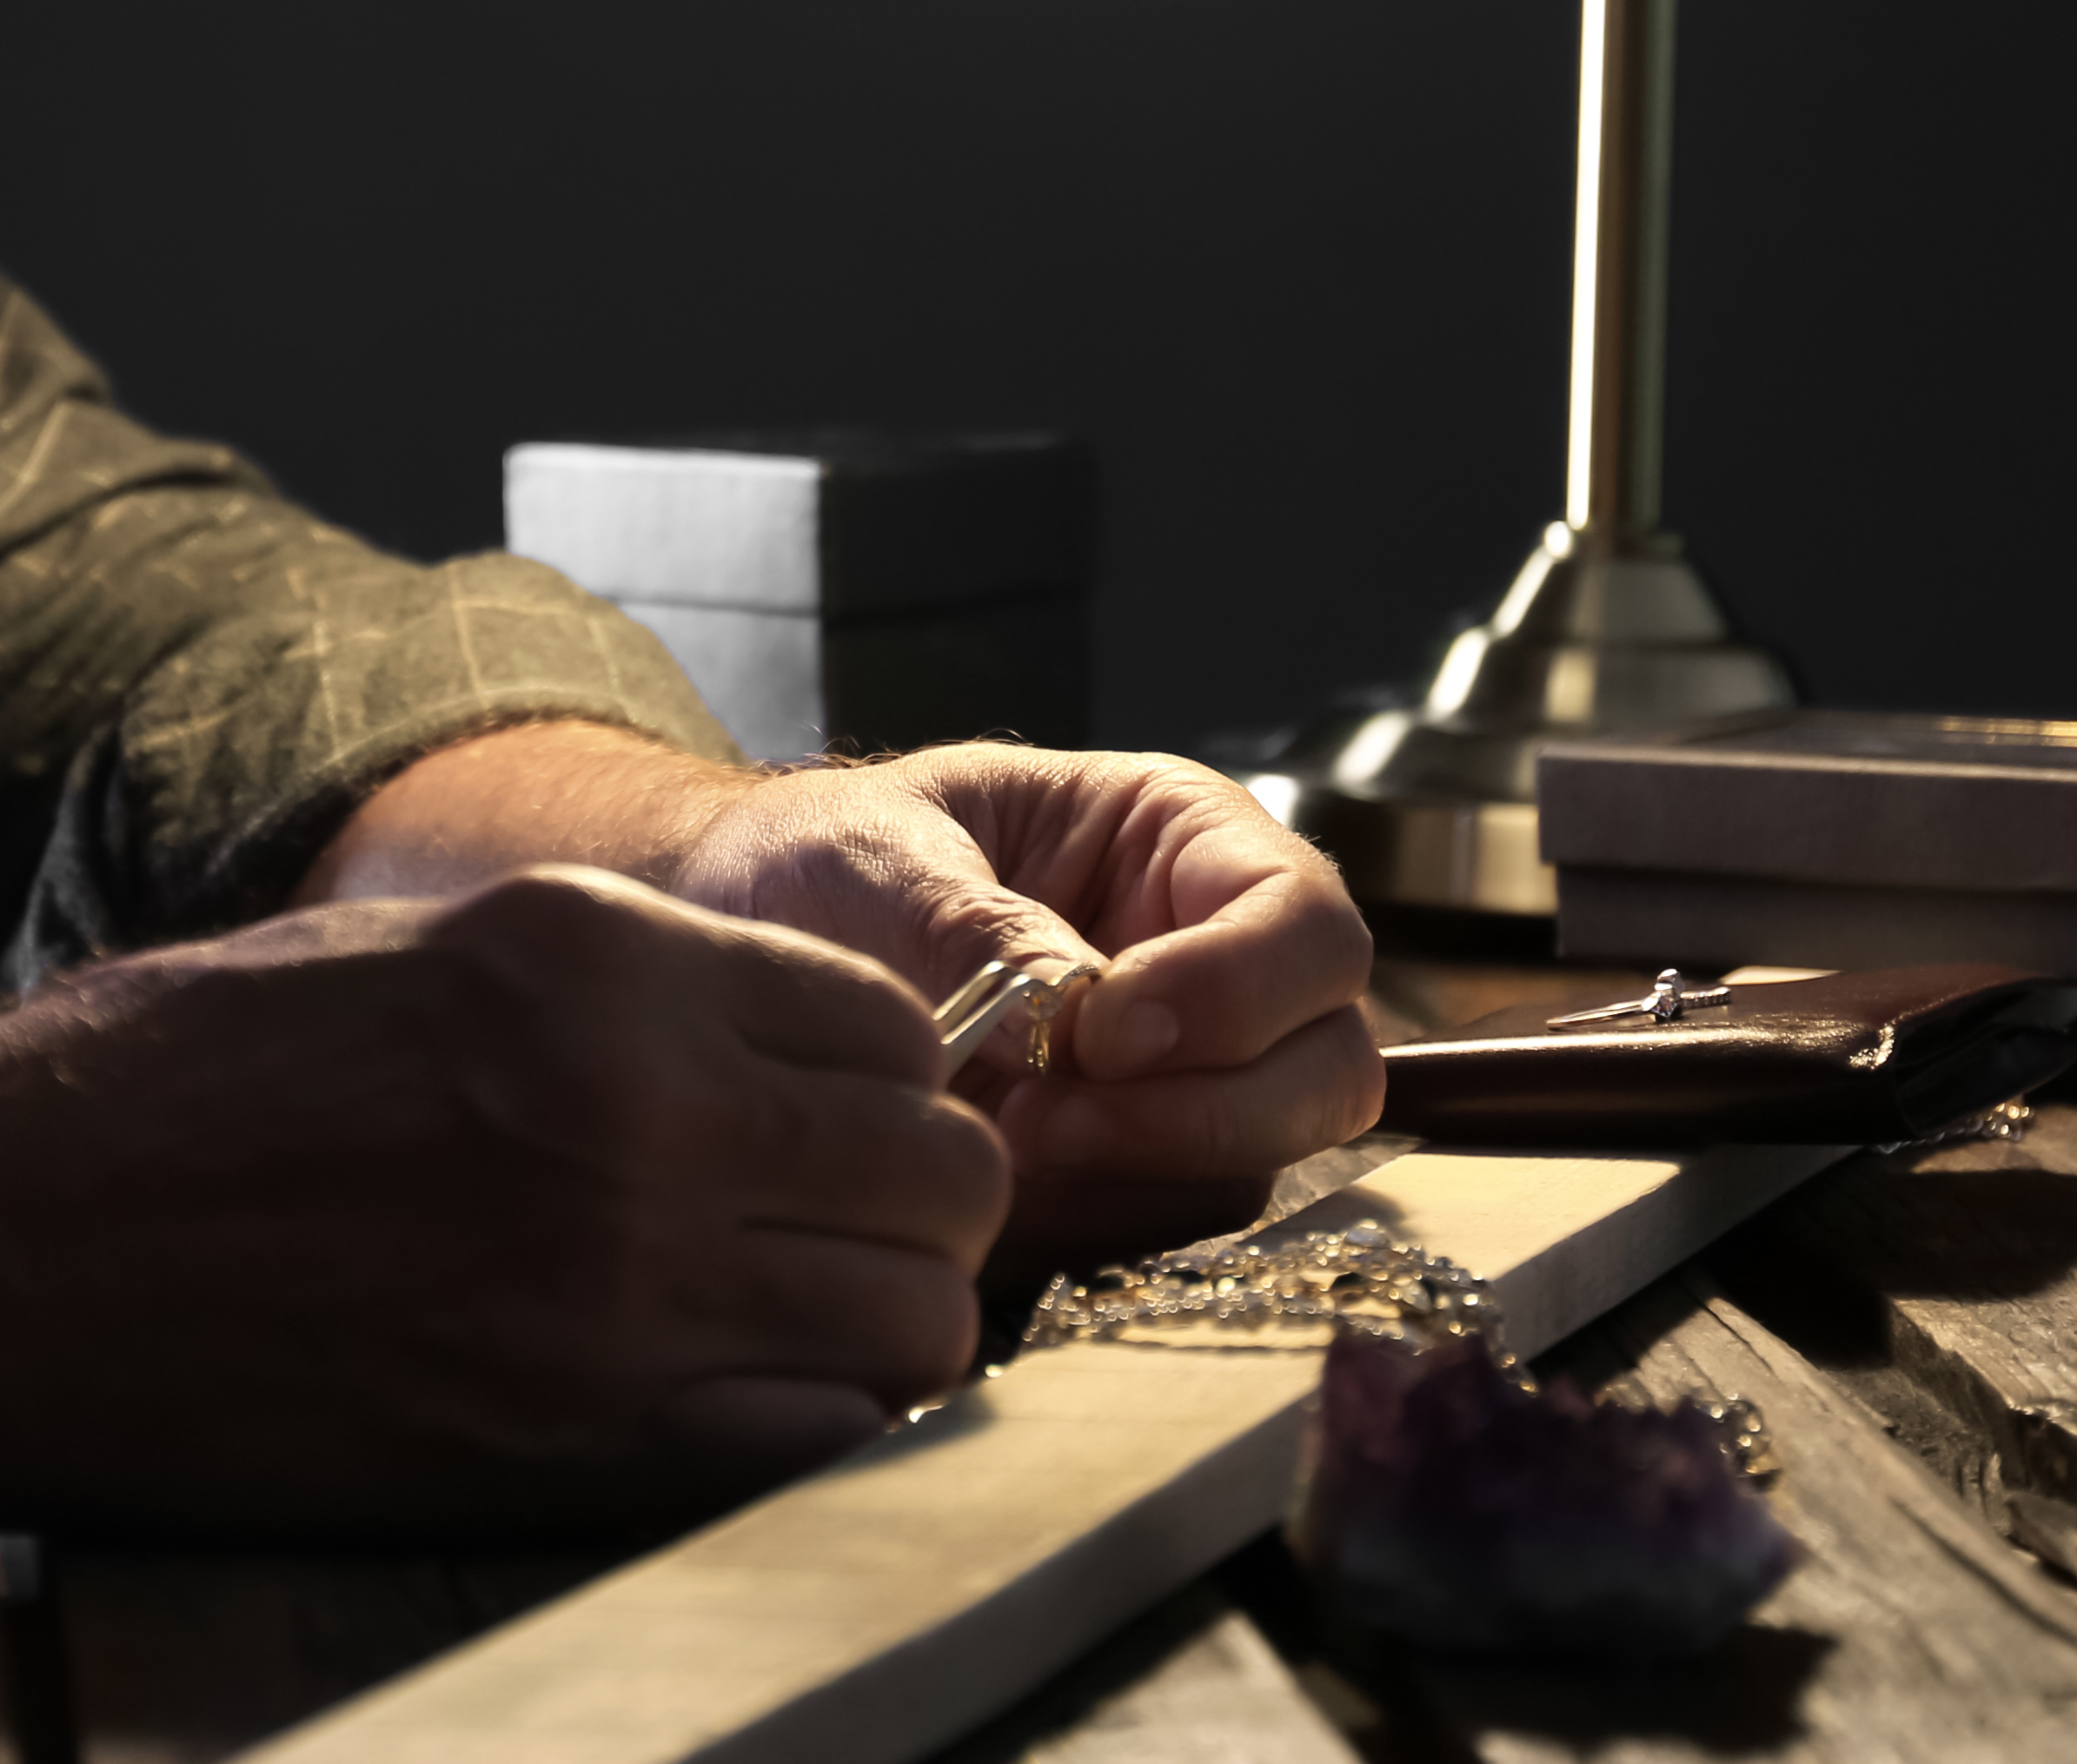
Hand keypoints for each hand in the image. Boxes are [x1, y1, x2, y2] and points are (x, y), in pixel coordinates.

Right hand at [0, 866, 1008, 1520]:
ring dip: (880, 1334)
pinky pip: (822, 1454)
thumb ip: (607, 996)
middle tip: (829, 1240)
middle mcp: (642, 1114)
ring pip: (920, 1328)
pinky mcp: (583, 1445)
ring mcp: (623, 1289)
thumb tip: (758, 1054)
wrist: (6, 1247)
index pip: (891, 1024)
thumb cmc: (176, 1089)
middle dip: (911, 1210)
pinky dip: (814, 1443)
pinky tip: (729, 1415)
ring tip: (784, 1332)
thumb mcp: (409, 956)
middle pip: (941, 1176)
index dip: (881, 1084)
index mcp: (594, 964)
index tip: (829, 1131)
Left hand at [660, 744, 1379, 1253]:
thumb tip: (1078, 1014)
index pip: (1309, 928)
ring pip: (1257, 1170)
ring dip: (1130, 1179)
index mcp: (1188, 843)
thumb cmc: (826, 858)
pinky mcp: (1135, 1173)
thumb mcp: (882, 858)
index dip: (1238, 992)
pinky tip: (990, 1185)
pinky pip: (1168, 1233)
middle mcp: (1223, 965)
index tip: (1103, 1030)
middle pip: (1327, 1072)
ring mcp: (1193, 1081)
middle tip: (1045, 1117)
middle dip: (1202, 1113)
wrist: (749, 936)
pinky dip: (1086, 1225)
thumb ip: (979, 925)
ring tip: (995, 1140)